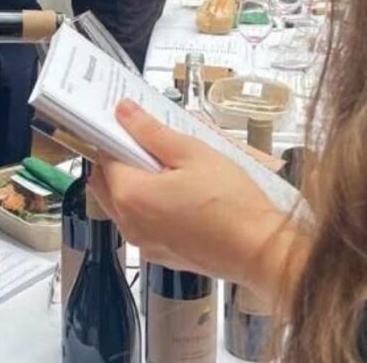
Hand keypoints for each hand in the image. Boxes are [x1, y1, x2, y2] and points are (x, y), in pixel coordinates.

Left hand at [90, 99, 307, 300]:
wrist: (261, 250)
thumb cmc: (232, 204)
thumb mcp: (192, 153)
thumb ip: (151, 132)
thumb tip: (125, 113)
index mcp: (131, 196)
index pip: (104, 157)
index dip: (117, 137)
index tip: (132, 126)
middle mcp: (129, 223)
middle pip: (105, 183)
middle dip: (119, 160)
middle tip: (148, 143)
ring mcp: (143, 243)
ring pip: (121, 205)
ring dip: (132, 183)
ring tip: (168, 167)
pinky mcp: (160, 254)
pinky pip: (140, 223)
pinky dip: (146, 206)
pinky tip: (177, 193)